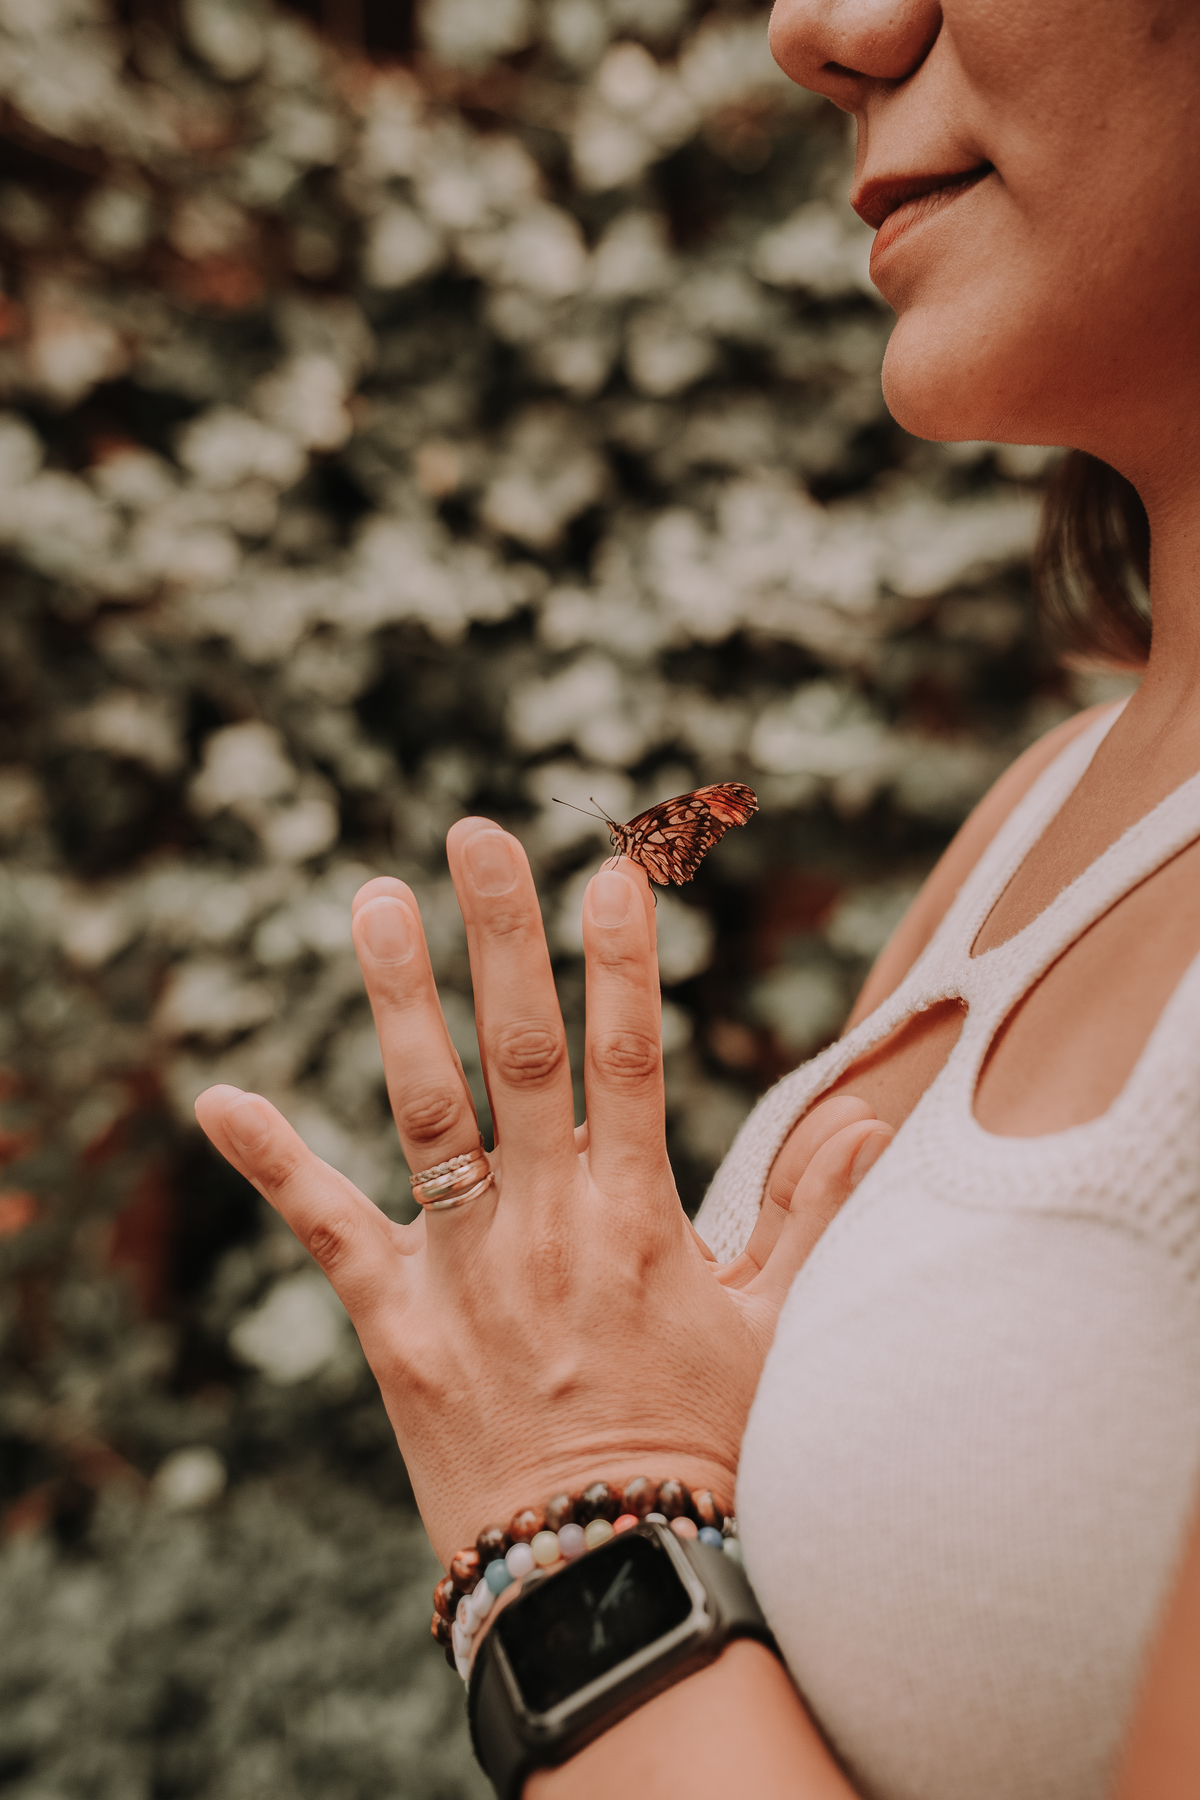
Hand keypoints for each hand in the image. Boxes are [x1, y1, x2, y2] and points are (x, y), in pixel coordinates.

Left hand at [195, 820, 891, 1562]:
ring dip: (396, 997)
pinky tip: (218, 1096)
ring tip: (372, 898)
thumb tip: (869, 1115)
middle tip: (479, 834)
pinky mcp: (397, 1321)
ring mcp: (466, 1267)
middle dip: (503, 934)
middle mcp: (548, 1222)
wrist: (608, 1577)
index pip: (633, 1058)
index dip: (624, 960)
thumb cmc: (704, 1449)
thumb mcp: (776, 1329)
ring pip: (427, 1107)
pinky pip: (326, 1227)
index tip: (613, 871)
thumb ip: (813, 1213)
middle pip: (521, 1051)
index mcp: (639, 1217)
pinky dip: (273, 1159)